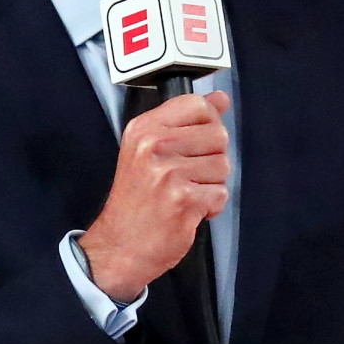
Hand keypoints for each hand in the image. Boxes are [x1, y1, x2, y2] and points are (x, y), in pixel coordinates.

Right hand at [79, 91, 230, 302]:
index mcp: (144, 128)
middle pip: (218, 134)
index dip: (208, 124)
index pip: (197, 104)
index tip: (197, 143)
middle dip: (213, 158)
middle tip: (189, 175)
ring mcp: (168, 172)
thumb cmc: (137, 199)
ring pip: (223, 165)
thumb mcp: (149, 150)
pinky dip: (211, 207)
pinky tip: (189, 211)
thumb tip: (221, 98)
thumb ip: (186, 121)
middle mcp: (154, 145)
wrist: (120, 245)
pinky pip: (220, 194)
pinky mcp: (183, 199)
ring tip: (186, 193)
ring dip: (212, 184)